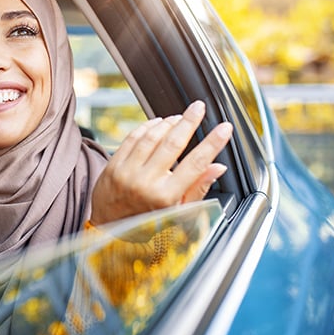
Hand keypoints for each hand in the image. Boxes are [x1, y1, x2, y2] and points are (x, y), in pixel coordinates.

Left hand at [90, 100, 232, 225]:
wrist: (108, 226)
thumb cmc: (146, 222)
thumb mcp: (176, 213)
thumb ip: (197, 189)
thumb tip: (218, 167)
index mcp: (166, 197)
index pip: (195, 164)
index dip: (213, 143)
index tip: (225, 128)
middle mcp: (146, 183)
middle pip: (173, 143)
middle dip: (189, 122)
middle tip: (199, 107)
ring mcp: (127, 172)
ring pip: (152, 137)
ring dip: (168, 123)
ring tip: (179, 117)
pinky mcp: (114, 164)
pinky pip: (133, 138)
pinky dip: (147, 127)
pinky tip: (157, 123)